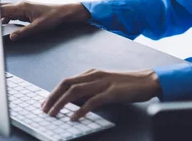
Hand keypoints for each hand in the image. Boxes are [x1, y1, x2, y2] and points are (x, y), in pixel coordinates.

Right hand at [0, 1, 90, 40]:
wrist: (62, 13)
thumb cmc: (52, 17)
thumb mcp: (38, 26)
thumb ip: (24, 32)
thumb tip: (11, 37)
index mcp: (21, 7)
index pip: (1, 9)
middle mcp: (20, 5)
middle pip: (1, 8)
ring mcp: (22, 8)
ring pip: (5, 10)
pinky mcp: (25, 12)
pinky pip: (11, 13)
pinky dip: (5, 17)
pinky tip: (2, 23)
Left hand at [42, 69, 161, 120]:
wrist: (148, 80)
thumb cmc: (127, 84)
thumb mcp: (105, 83)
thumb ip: (90, 89)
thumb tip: (73, 101)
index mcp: (93, 72)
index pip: (67, 81)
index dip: (53, 92)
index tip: (45, 103)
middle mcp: (95, 75)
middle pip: (67, 84)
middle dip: (52, 97)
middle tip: (44, 109)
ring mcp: (103, 83)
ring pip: (75, 91)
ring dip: (61, 103)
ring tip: (53, 114)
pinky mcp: (112, 92)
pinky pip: (92, 101)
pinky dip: (80, 110)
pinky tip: (74, 117)